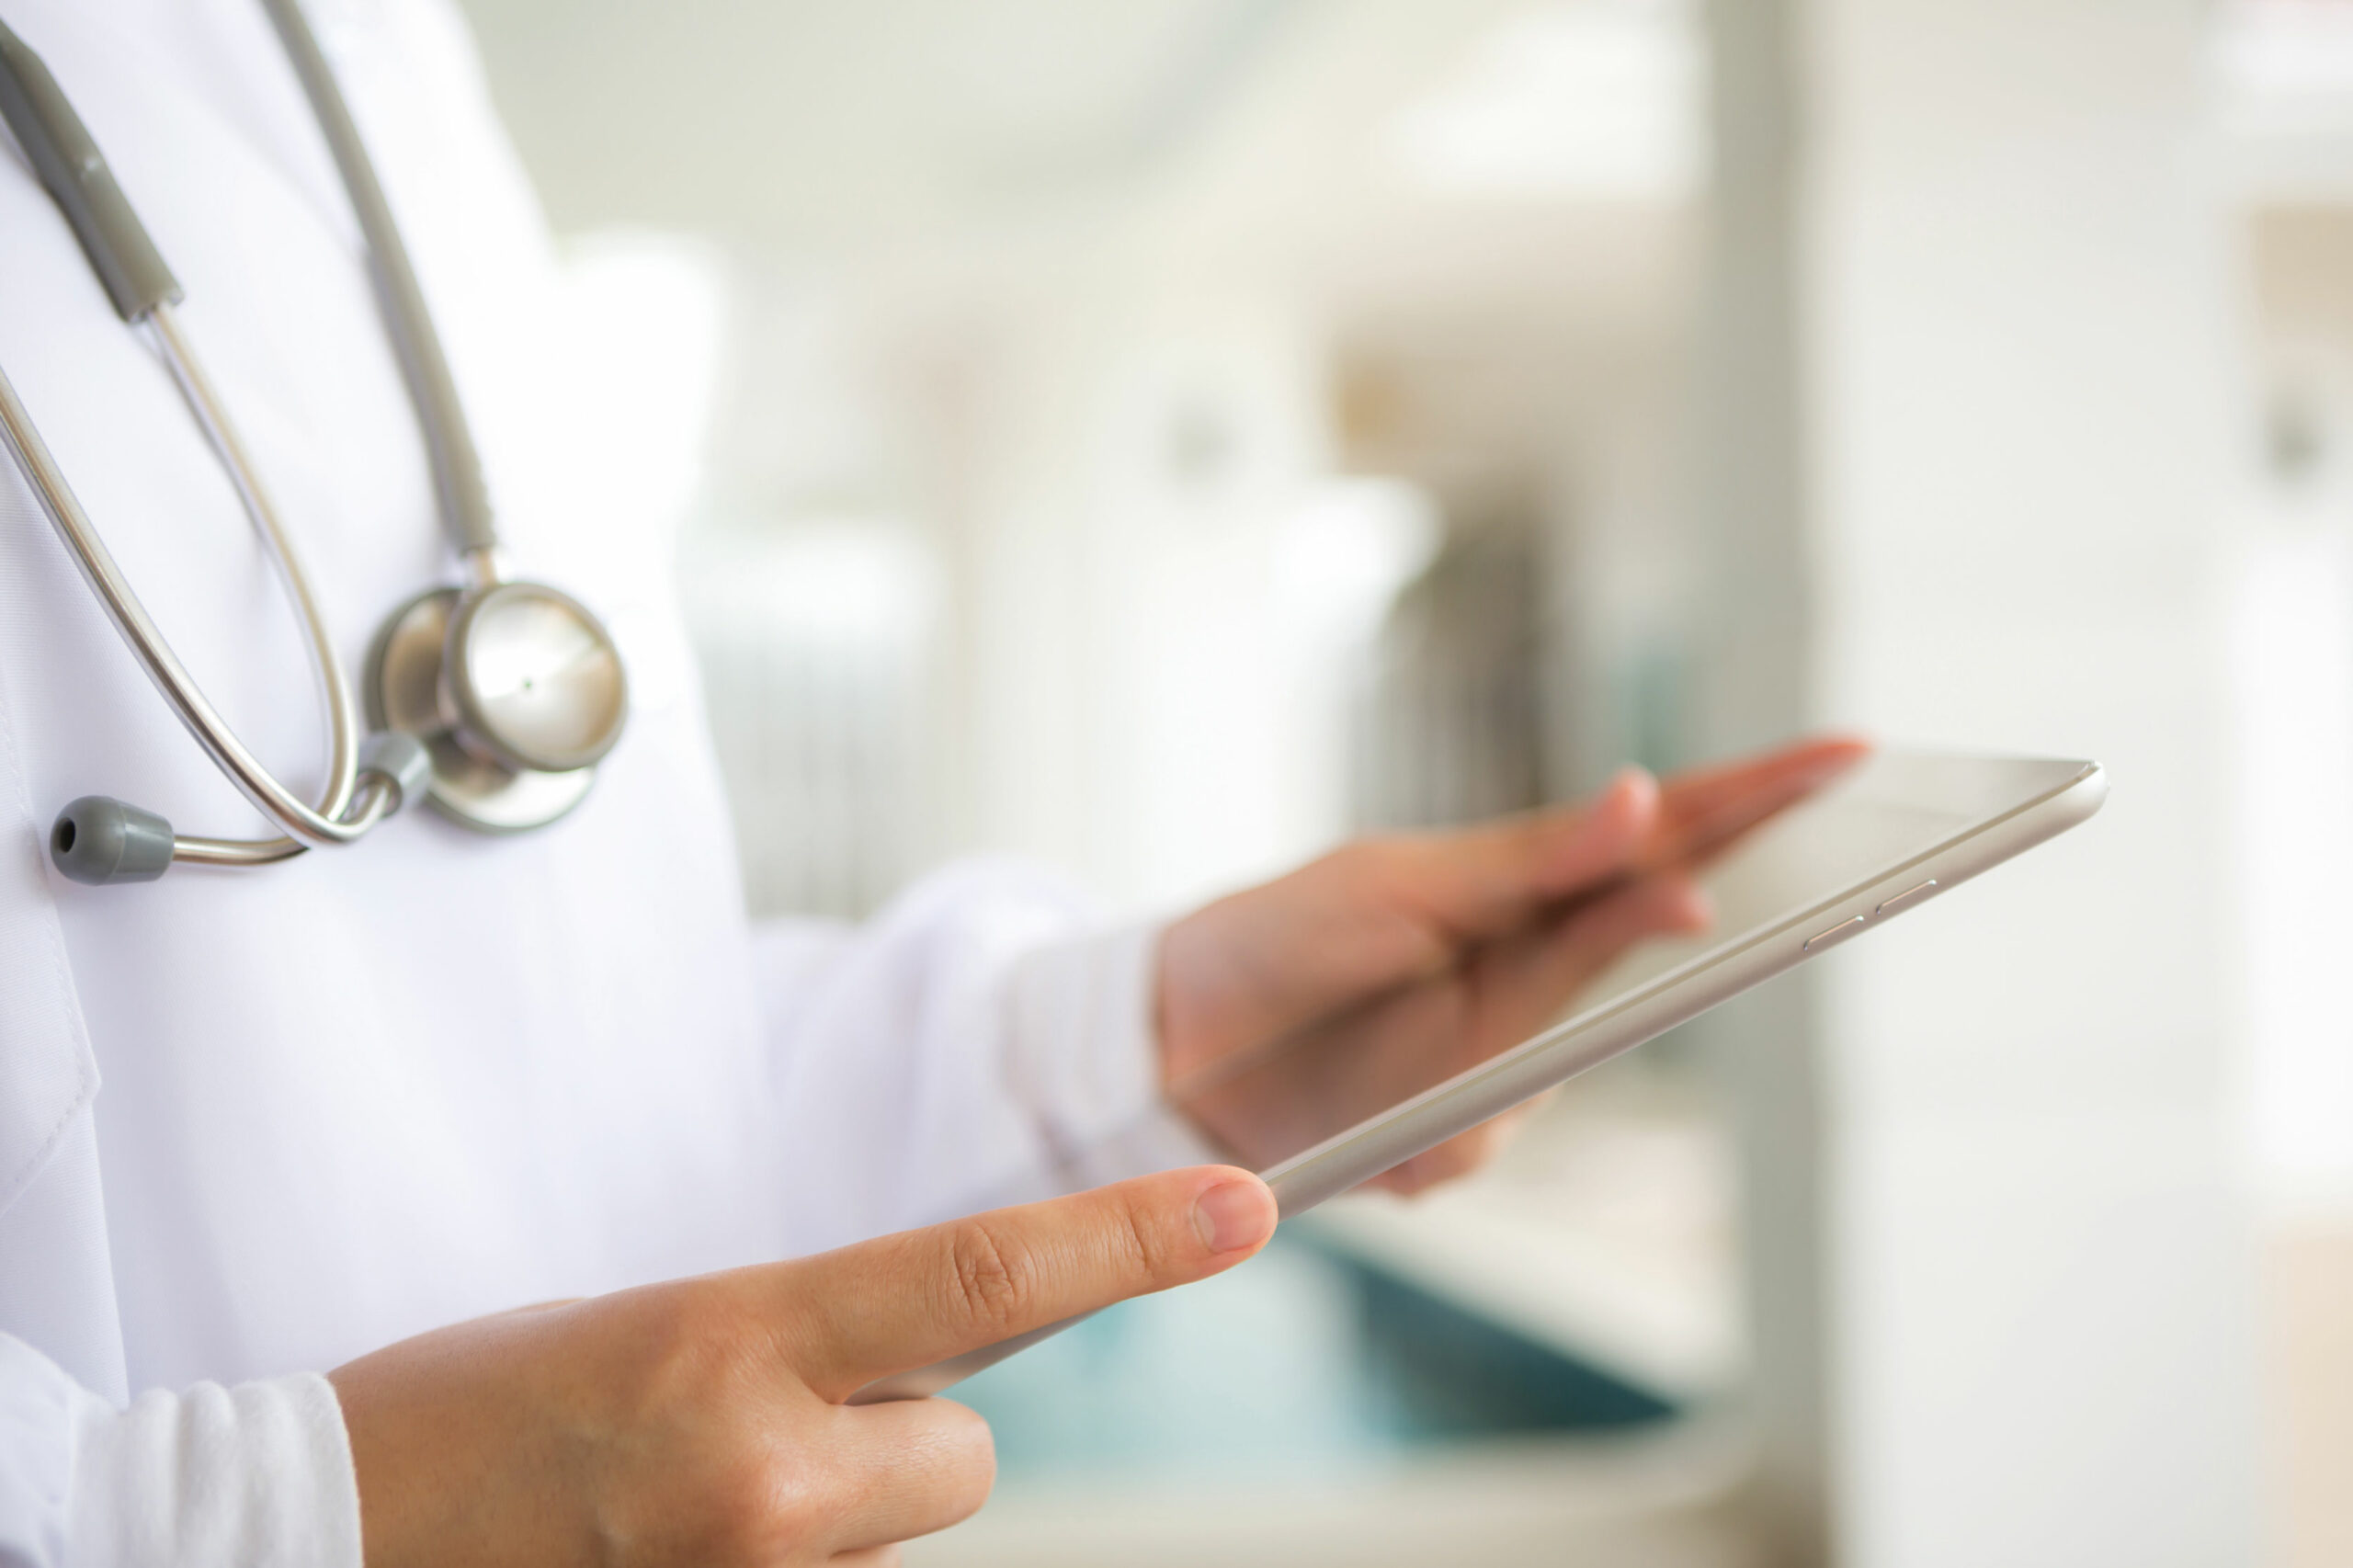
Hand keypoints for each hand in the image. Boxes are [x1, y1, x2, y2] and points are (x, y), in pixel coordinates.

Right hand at [330, 1166, 1276, 1566]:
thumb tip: (953, 1342)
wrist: (313, 1531)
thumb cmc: (475, 1412)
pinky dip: (790, 1564)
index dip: (1128, 1239)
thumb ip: (811, 1331)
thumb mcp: (657, 1322)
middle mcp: (757, 1475)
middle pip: (969, 1448)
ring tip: (684, 1499)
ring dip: (836, 1511)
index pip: (979, 1274)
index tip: (1240, 1204)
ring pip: (900, 1528)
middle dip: (910, 1426)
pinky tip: (678, 1541)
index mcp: (729, 1339)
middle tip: (762, 1423)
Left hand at [1156, 736, 1867, 1191]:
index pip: (1668, 832)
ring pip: (1571, 1063)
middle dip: (1717, 917)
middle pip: (1658, 939)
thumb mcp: (1403, 881)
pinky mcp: (1461, 1134)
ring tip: (1413, 1044)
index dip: (1762, 795)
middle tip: (1809, 875)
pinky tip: (1375, 1118)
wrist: (1175, 1042)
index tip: (1852, 751)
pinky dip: (1440, 1133)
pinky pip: (1487, 1143)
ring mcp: (1508, 1056)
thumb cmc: (1286, 933)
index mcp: (1531, 882)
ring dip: (1517, 1057)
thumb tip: (1649, 803)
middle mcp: (1540, 968)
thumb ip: (1537, 864)